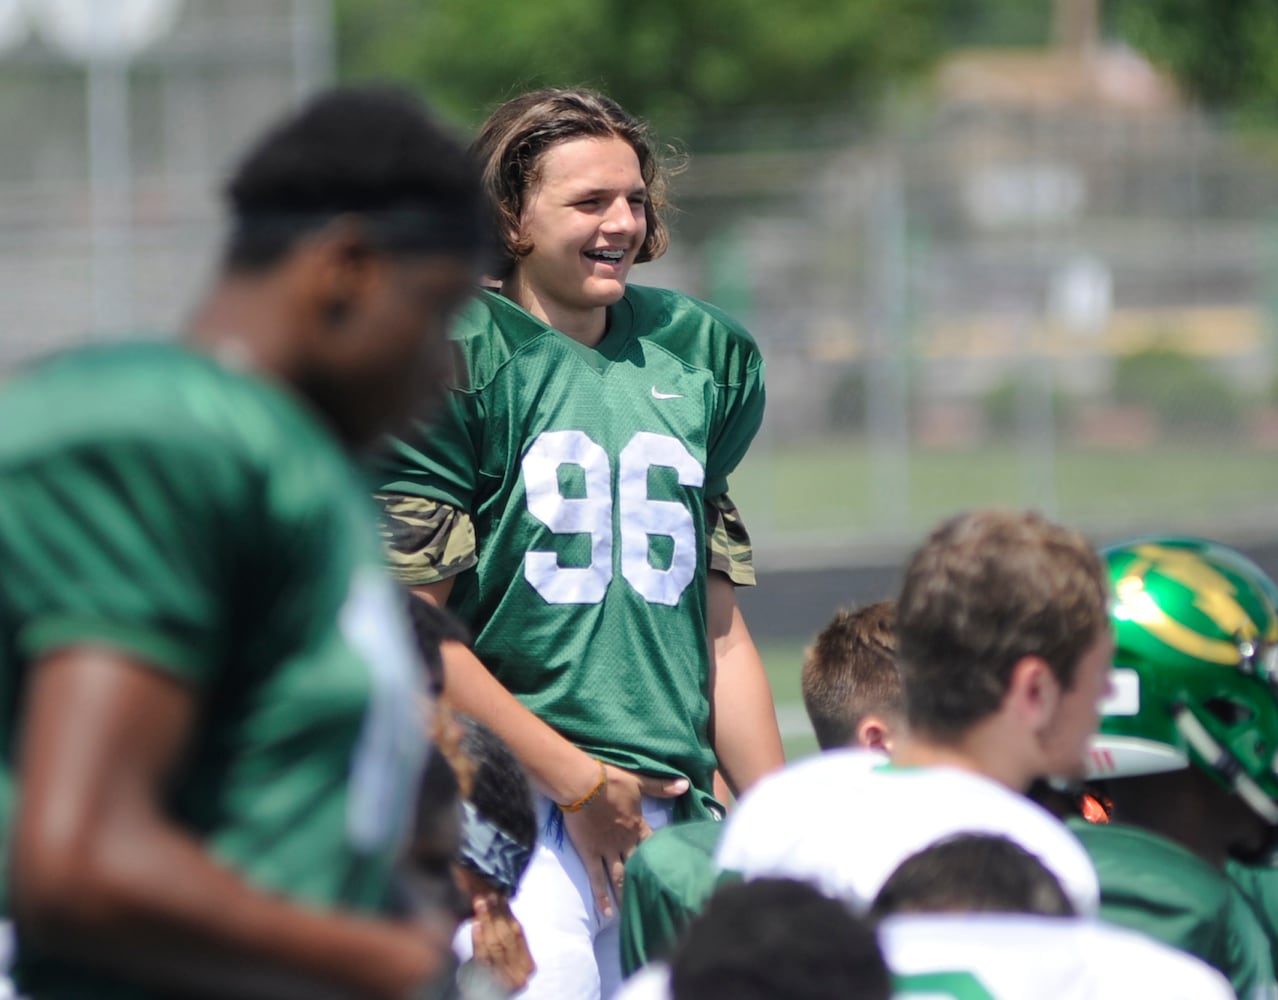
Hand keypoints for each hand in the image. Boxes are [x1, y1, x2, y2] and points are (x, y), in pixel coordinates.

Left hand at [471, 894, 534, 993]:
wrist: (479, 998)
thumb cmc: (490, 978)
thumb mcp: (503, 959)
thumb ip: (504, 939)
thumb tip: (499, 905)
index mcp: (528, 966)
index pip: (518, 933)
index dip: (508, 913)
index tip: (499, 896)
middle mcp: (520, 974)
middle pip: (507, 937)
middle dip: (497, 914)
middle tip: (488, 896)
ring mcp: (505, 981)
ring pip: (495, 944)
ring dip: (487, 921)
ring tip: (480, 904)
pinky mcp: (487, 983)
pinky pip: (483, 957)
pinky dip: (479, 939)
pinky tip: (476, 924)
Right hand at [561, 764, 688, 918]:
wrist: (583, 784)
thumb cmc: (611, 781)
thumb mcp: (639, 781)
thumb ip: (661, 787)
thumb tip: (685, 785)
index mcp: (637, 826)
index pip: (653, 845)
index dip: (660, 858)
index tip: (669, 872)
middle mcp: (625, 842)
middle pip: (637, 866)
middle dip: (645, 882)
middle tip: (654, 901)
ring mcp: (607, 850)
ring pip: (619, 877)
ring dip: (626, 895)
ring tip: (632, 914)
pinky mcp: (590, 853)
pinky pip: (597, 878)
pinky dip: (602, 897)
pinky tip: (607, 913)